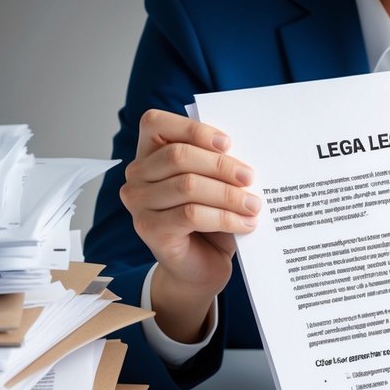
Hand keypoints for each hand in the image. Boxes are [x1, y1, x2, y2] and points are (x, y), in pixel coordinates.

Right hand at [120, 109, 258, 341]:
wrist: (201, 266)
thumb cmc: (209, 220)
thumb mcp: (214, 185)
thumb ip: (218, 164)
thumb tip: (245, 155)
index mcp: (149, 154)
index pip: (155, 124)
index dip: (192, 129)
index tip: (228, 143)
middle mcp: (136, 176)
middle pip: (178, 156)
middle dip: (221, 165)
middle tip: (250, 178)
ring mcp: (138, 204)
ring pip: (188, 186)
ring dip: (228, 195)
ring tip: (254, 205)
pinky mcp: (149, 229)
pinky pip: (191, 214)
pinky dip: (225, 217)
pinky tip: (245, 224)